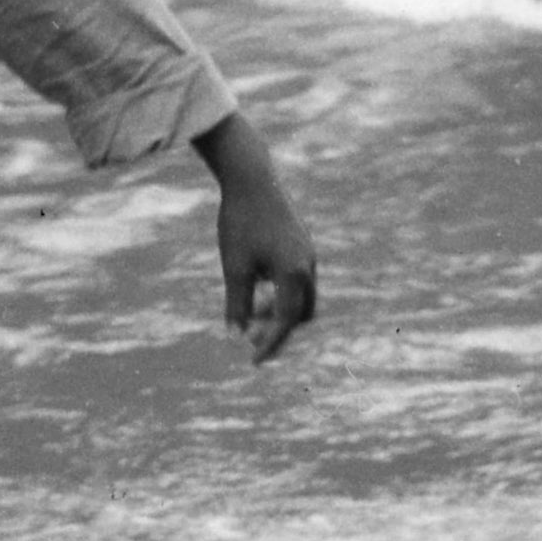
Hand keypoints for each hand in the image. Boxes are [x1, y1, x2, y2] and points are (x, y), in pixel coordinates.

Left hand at [194, 114, 319, 363]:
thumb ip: (237, 304)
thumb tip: (236, 337)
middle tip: (251, 336)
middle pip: (301, 313)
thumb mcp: (234, 267)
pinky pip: (298, 278)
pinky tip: (257, 284)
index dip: (269, 344)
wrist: (251, 178)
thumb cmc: (240, 222)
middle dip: (278, 329)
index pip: (285, 322)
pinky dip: (282, 291)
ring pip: (301, 296)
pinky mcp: (301, 244)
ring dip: (280, 309)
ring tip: (251, 308)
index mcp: (293, 274)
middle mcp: (307, 266)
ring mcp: (307, 253)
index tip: (253, 362)